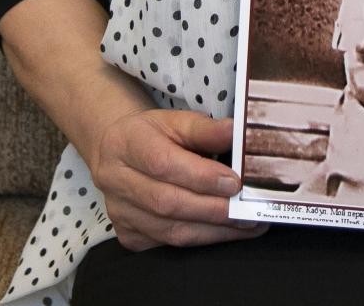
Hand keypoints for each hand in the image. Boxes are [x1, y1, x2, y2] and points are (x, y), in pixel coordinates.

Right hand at [89, 108, 268, 250]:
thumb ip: (205, 128)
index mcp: (126, 143)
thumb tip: (235, 133)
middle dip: (213, 209)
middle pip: (167, 202)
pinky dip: (200, 239)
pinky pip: (168, 244)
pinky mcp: (128, 236)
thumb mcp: (176, 120)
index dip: (201, 176)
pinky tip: (225, 231)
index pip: (164, 163)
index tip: (234, 182)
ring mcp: (119, 213)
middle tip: (249, 210)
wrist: (116, 153)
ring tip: (247, 224)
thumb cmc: (153, 134)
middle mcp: (115, 181)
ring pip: (170, 231)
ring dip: (213, 230)